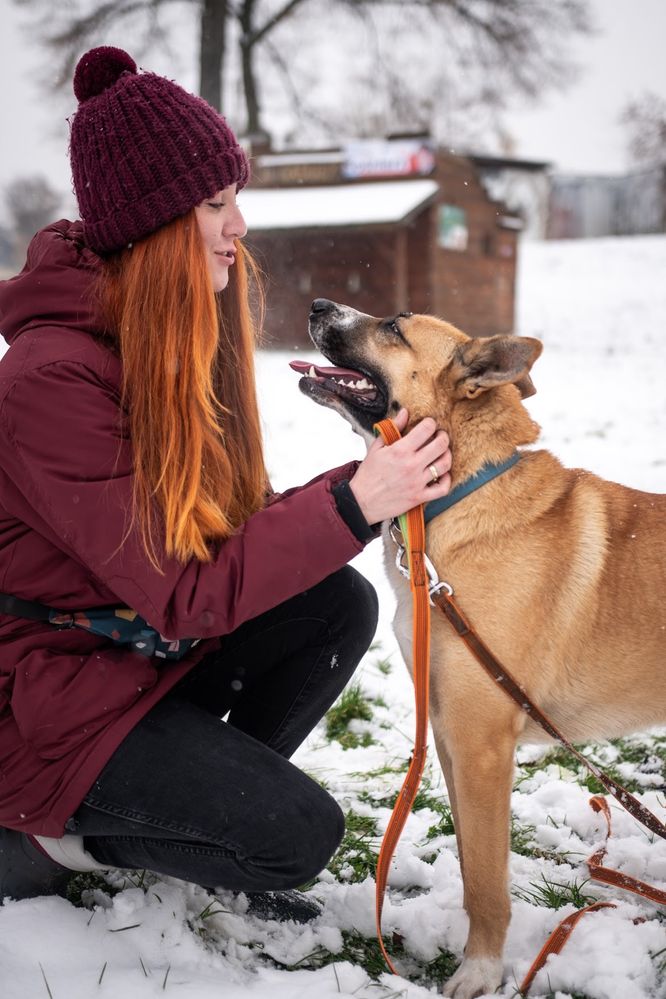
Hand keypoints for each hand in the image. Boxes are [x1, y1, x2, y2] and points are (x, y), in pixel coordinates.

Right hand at [348, 409, 451, 524]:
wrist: (361, 501)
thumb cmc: (368, 474)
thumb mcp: (376, 447)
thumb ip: (392, 428)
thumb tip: (405, 412)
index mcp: (400, 450)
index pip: (426, 429)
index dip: (431, 423)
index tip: (429, 424)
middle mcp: (411, 465)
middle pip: (441, 445)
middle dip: (443, 436)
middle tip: (440, 436)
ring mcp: (417, 482)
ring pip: (445, 464)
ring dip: (447, 455)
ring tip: (442, 452)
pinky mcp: (419, 497)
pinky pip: (442, 488)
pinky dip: (447, 479)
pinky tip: (442, 474)